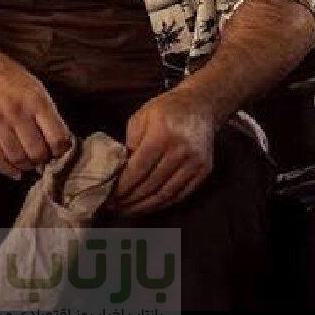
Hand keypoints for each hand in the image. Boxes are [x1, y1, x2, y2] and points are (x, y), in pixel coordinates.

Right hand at [0, 40, 72, 179]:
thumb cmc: (10, 77)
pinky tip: (14, 171)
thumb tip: (59, 142)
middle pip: (37, 152)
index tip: (58, 152)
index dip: (61, 150)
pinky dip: (7, 170)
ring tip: (28, 163)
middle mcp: (18, 112)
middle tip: (42, 159)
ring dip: (26, 166)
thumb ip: (47, 113)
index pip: (57, 138)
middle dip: (43, 160)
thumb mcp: (35, 87)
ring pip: (18, 158)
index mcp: (36, 100)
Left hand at [104, 90, 215, 215]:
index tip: (110, 196)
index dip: (123, 186)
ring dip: (145, 206)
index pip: (139, 169)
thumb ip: (130, 142)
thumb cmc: (166, 109)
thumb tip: (120, 170)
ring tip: (129, 210)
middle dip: (131, 200)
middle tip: (116, 207)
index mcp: (161, 134)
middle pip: (151, 184)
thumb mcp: (141, 117)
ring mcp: (195, 162)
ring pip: (166, 194)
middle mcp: (180, 150)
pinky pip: (181, 194)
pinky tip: (149, 205)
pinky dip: (164, 203)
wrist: (199, 104)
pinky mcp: (204, 170)